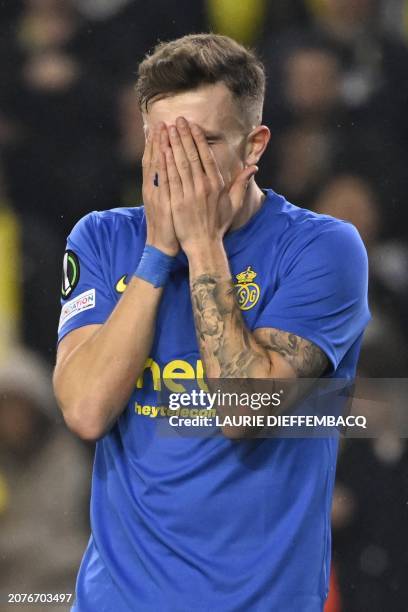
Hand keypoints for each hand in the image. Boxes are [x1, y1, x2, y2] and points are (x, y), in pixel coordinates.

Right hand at [142, 123, 178, 255]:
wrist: (162, 245)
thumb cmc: (168, 225)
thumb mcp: (166, 205)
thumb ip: (170, 187)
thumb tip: (173, 174)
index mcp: (154, 187)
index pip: (155, 161)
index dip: (157, 144)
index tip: (161, 128)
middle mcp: (152, 188)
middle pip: (154, 159)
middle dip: (158, 140)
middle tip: (161, 122)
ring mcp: (156, 193)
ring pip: (156, 165)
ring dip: (159, 146)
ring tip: (161, 129)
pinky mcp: (161, 200)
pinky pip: (162, 179)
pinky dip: (162, 164)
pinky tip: (164, 151)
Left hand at [163, 117, 257, 254]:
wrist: (204, 244)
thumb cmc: (218, 225)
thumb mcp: (233, 204)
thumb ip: (241, 184)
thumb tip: (254, 168)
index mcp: (216, 184)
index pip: (206, 155)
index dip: (198, 138)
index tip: (192, 125)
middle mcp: (203, 186)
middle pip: (192, 155)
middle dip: (184, 135)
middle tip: (177, 120)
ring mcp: (189, 194)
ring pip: (180, 163)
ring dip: (173, 144)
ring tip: (167, 129)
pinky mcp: (177, 201)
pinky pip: (170, 178)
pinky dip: (166, 162)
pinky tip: (162, 150)